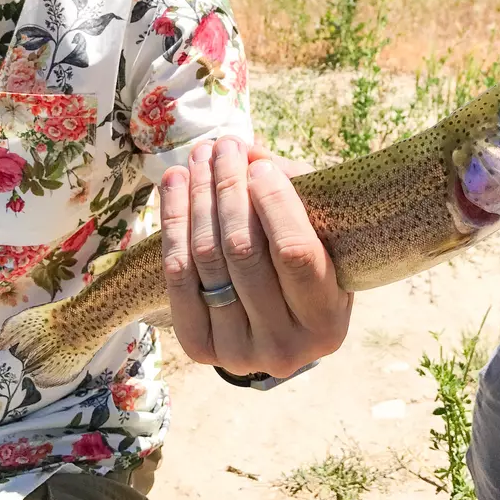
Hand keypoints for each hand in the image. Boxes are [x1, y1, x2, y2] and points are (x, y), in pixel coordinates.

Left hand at [159, 136, 353, 378]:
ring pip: (206, 259)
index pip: (295, 253)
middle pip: (243, 252)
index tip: (260, 166)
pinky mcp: (198, 347)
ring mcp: (237, 352)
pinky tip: (176, 183)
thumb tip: (247, 154)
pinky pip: (177, 274)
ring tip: (200, 156)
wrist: (281, 326)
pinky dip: (173, 221)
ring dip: (198, 196)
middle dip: (229, 188)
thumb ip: (294, 194)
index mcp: (326, 322)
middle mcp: (284, 347)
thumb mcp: (322, 236)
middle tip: (224, 147)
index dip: (274, 203)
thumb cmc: (311, 268)